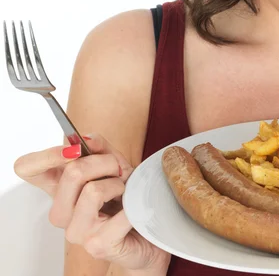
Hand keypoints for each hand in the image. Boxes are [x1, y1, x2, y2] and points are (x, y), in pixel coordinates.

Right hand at [14, 133, 170, 272]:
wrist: (146, 231)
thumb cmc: (126, 196)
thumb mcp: (114, 163)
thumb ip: (98, 147)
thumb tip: (85, 138)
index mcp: (58, 189)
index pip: (27, 168)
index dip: (45, 156)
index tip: (74, 149)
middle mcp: (61, 212)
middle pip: (72, 172)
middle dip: (105, 161)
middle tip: (119, 168)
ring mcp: (77, 231)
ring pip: (93, 191)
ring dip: (118, 182)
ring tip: (125, 190)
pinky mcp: (98, 245)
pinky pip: (119, 212)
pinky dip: (133, 201)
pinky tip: (133, 207)